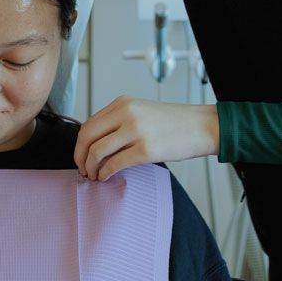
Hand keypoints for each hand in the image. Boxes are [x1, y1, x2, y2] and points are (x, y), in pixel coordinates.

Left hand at [74, 97, 218, 181]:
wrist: (201, 126)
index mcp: (123, 103)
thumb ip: (119, 121)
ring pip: (97, 151)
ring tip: (93, 175)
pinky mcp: (145, 150)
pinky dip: (105, 173)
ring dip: (90, 167)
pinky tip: (105, 177)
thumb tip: (96, 142)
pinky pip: (114, 164)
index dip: (80, 144)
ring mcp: (136, 131)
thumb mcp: (142, 111)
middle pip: (87, 136)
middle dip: (80, 156)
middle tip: (82, 169)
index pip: (89, 123)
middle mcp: (126, 114)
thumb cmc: (173, 122)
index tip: (81, 156)